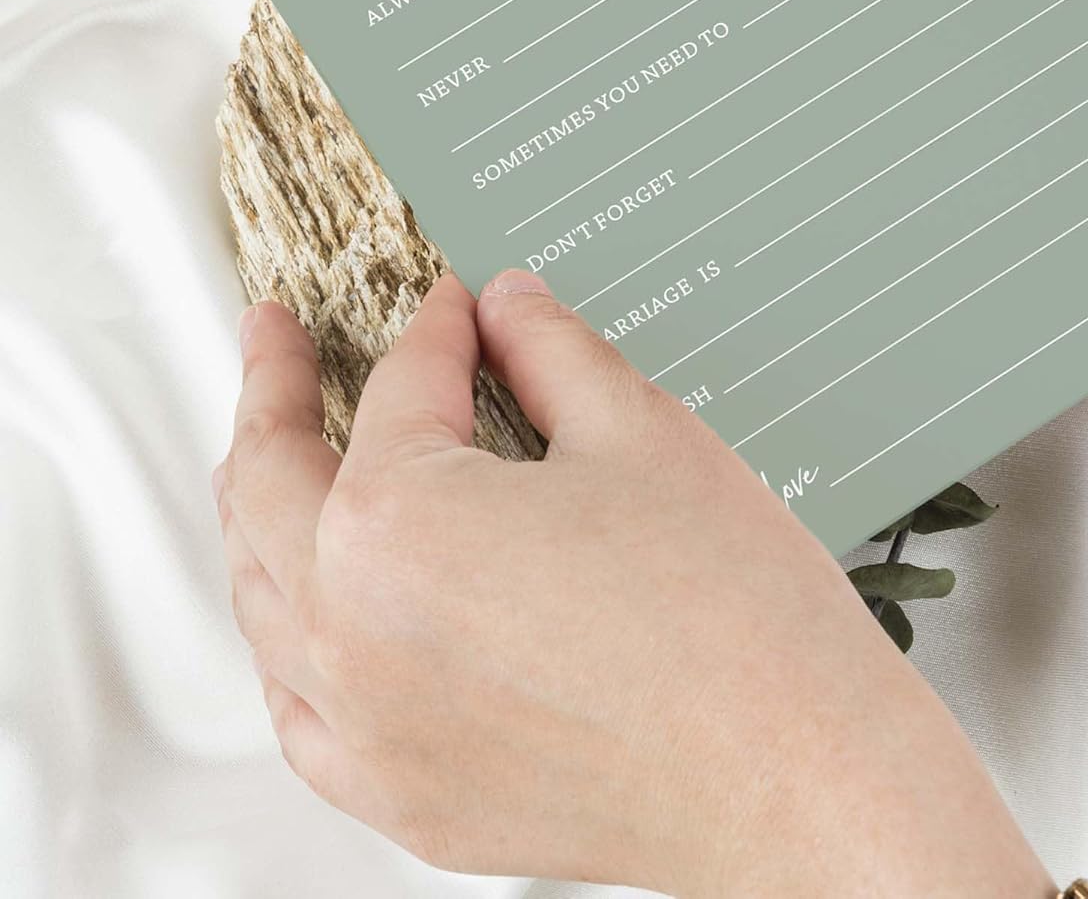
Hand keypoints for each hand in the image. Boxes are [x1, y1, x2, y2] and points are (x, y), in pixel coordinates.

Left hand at [214, 271, 1052, 896]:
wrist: (801, 772)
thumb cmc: (733, 616)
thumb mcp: (640, 431)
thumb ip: (549, 348)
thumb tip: (509, 307)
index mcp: (398, 525)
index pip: (402, 390)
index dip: (435, 326)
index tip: (461, 307)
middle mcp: (354, 636)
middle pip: (273, 487)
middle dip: (274, 393)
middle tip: (275, 340)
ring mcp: (373, 733)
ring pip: (267, 603)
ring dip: (267, 514)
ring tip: (276, 461)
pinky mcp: (412, 800)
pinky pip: (306, 715)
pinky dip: (296, 645)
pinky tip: (314, 620)